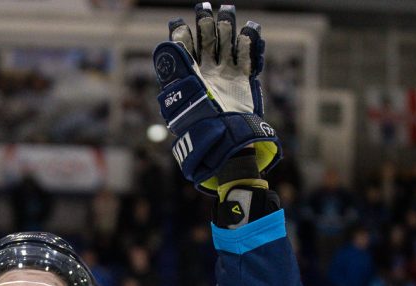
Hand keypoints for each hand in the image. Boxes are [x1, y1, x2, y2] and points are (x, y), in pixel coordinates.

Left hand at [152, 3, 280, 192]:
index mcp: (188, 78)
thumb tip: (165, 42)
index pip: (184, 50)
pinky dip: (249, 44)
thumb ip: (177, 67)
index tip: (180, 22)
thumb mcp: (184, 95)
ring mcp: (225, 77)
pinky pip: (247, 58)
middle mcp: (205, 75)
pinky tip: (250, 30)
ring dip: (227, 29)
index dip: (182, 34)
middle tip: (206, 7)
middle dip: (206, 25)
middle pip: (207, 43)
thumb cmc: (199, 122)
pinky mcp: (243, 82)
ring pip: (227, 46)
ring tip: (227, 11)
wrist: (225, 142)